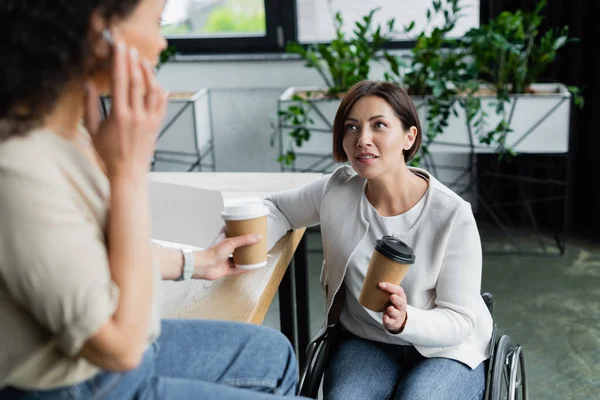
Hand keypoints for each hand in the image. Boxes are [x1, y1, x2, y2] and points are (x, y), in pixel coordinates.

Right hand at [84, 41, 167, 180]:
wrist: (129, 172)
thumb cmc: (108, 153)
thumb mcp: (92, 130)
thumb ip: (89, 106)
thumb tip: (88, 84)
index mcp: (120, 115)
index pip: (120, 82)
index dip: (120, 62)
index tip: (119, 48)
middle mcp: (137, 116)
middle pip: (137, 82)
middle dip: (133, 62)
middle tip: (130, 48)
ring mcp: (150, 120)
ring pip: (153, 90)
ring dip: (149, 74)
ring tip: (143, 62)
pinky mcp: (157, 125)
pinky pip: (162, 103)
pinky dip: (161, 91)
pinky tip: (157, 82)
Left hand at [193, 233, 261, 280]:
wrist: (203, 266)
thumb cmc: (212, 253)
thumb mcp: (231, 242)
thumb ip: (244, 239)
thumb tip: (257, 236)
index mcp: (224, 239)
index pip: (231, 232)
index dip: (238, 230)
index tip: (246, 228)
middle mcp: (224, 249)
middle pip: (236, 246)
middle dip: (244, 245)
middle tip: (254, 242)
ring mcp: (225, 259)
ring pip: (237, 258)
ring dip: (245, 257)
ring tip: (254, 254)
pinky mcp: (226, 269)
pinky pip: (237, 269)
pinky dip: (244, 268)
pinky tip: (251, 267)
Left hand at [379, 282, 407, 333]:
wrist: (397, 319)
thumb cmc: (392, 303)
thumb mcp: (391, 294)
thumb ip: (384, 287)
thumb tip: (371, 275)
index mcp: (400, 297)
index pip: (398, 291)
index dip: (390, 287)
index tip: (381, 284)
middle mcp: (400, 306)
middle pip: (400, 303)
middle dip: (396, 300)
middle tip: (391, 296)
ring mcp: (397, 314)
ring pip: (396, 313)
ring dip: (392, 310)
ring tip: (389, 308)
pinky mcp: (392, 322)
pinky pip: (390, 321)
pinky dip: (387, 319)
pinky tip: (385, 317)